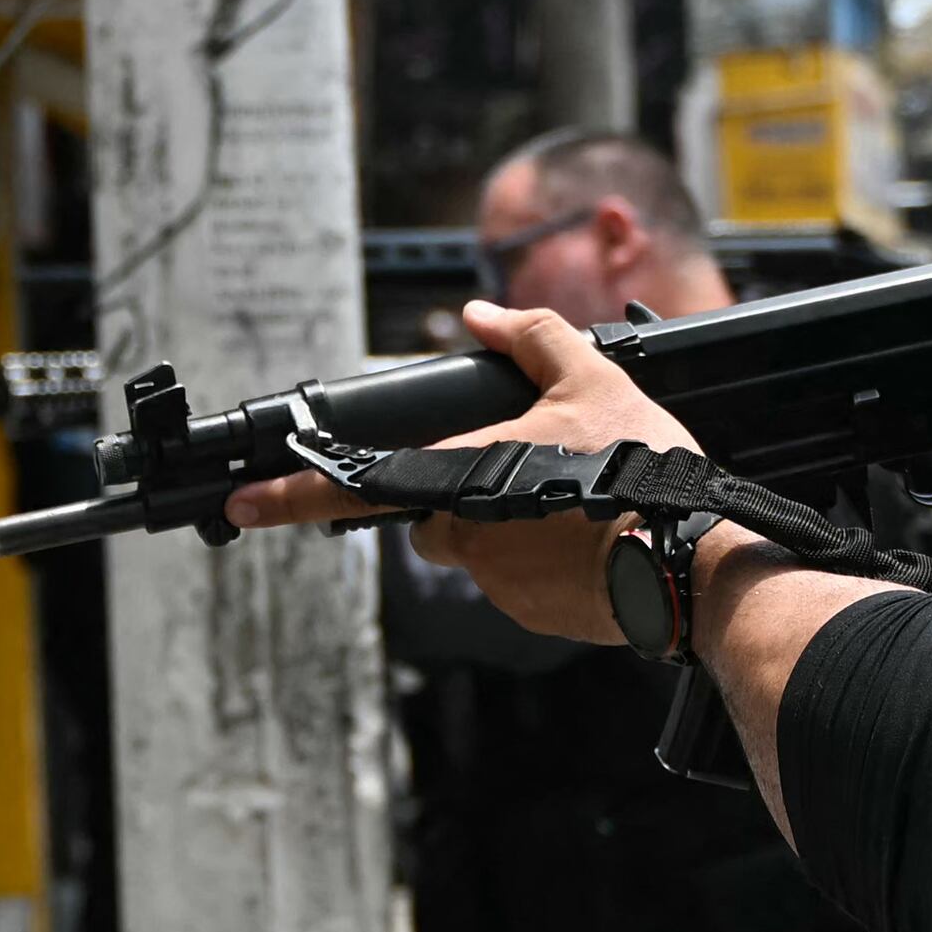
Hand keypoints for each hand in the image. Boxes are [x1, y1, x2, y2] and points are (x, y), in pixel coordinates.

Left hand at [225, 300, 694, 645]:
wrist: (691, 558)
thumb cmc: (638, 469)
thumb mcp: (591, 381)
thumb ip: (530, 341)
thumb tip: (482, 314)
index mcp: (460, 474)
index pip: (352, 486)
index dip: (288, 495)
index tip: (240, 506)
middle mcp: (463, 537)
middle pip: (427, 519)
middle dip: (456, 499)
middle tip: (525, 477)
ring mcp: (496, 585)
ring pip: (476, 552)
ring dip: (509, 531)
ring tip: (580, 505)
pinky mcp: (532, 617)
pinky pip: (519, 586)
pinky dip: (545, 566)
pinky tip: (595, 542)